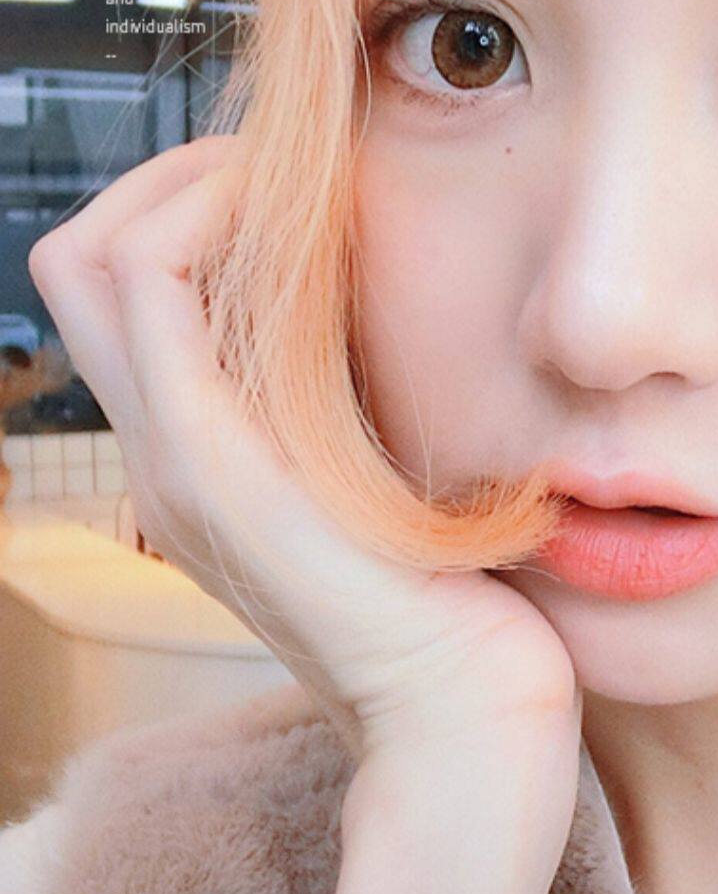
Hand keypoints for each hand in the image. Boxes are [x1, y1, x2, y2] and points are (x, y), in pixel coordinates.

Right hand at [26, 138, 579, 769]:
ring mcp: (176, 463)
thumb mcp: (395, 481)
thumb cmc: (464, 606)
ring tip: (296, 192)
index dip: (182, 208)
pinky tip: (313, 223)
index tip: (296, 194)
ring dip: (193, 186)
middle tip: (283, 175)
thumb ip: (362, 411)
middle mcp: (165, 459)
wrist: (467, 718)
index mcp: (203, 461)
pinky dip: (214, 217)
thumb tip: (384, 306)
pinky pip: (154, 283)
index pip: (113, 292)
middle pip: (73, 262)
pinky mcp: (213, 465)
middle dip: (171, 179)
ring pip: (95, 256)